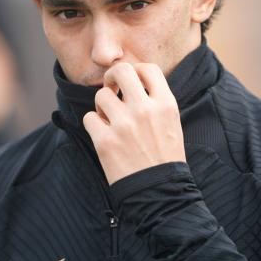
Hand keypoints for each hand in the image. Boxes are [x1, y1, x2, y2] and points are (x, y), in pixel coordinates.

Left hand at [82, 62, 185, 184]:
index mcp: (165, 104)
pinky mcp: (105, 141)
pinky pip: (89, 118)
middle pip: (121, 71)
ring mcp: (124, 124)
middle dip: (112, 77)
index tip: (130, 82)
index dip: (136, 71)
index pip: (148, 68)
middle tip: (112, 88)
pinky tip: (104, 134)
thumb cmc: (165, 158)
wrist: (159, 192)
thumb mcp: (171, 123)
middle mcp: (144, 109)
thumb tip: (134, 81)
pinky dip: (94, 125)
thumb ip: (156, 101)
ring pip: (101, 95)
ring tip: (110, 120)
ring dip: (102, 106)